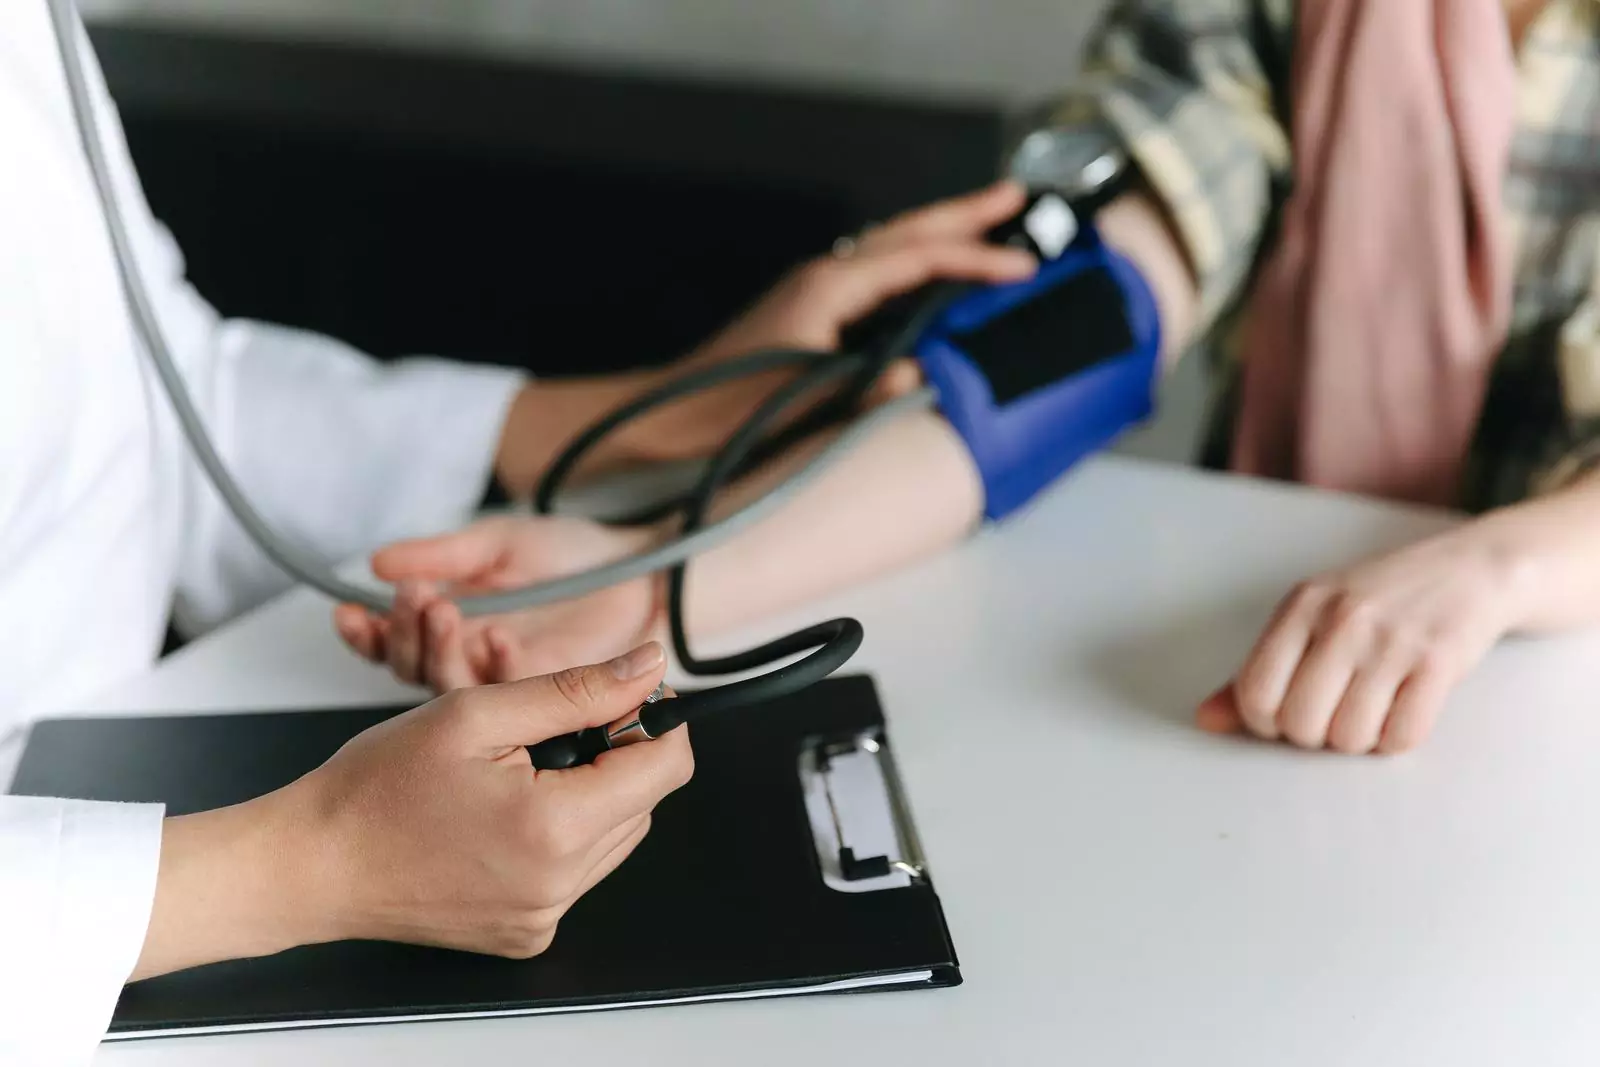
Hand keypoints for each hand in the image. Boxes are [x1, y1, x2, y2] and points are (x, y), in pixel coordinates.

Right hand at [132, 643, 691, 979]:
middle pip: (643, 801)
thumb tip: (649, 667)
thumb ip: (576, 689)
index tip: (621, 693)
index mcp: (555, 829)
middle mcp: (560, 886)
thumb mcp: (477, 713)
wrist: (313, 863)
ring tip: (516, 769)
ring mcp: (543, 917)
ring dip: (587, 792)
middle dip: (612, 753)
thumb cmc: (377, 786)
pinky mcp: (526, 933)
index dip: (654, 720)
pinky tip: (503, 811)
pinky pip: (576, 871)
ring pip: (614, 834)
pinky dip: (558, 833)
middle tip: (544, 728)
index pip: (667, 767)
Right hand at [334, 515, 663, 689]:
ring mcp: (508, 692)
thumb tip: (377, 563)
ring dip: (442, 650)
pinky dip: (498, 666)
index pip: (395, 644)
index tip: (349, 611)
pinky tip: (496, 636)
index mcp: (455, 630)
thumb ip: (443, 554)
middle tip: (416, 598)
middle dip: (405, 635)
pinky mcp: (546, 705)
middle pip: (416, 672)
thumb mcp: (499, 542)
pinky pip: (511, 698)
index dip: (370, 633)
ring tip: (444, 609)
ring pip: (454, 690)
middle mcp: (475, 667)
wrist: (641, 568)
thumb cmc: (573, 554)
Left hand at [524, 181, 1037, 482]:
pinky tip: (929, 279)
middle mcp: (821, 278)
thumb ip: (866, 391)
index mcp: (826, 290)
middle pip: (906, 233)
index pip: (917, 260)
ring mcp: (813, 291)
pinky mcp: (808, 312)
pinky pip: (876, 274)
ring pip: (891, 248)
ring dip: (940, 234)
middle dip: (964, 215)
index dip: (975, 261)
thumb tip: (922, 375)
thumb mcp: (801, 406)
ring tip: (986, 225)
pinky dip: (913, 264)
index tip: (1023, 267)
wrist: (664, 418)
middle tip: (1016, 197)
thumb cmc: (722, 415)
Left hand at [1195, 526, 1522, 753]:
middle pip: (1300, 724)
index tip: (1288, 713)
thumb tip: (1206, 721)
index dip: (1266, 722)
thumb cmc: (1379, 602)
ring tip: (1369, 708)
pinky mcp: (1439, 663)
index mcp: (1301, 606)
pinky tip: (1400, 710)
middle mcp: (1343, 620)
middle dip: (1314, 735)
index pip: (1255, 694)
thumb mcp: (1311, 618)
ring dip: (1357, 739)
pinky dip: (1396, 739)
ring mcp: (1392, 641)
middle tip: (1333, 712)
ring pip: (1349, 737)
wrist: (1470, 570)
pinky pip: (1401, 737)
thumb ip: (1257, 670)